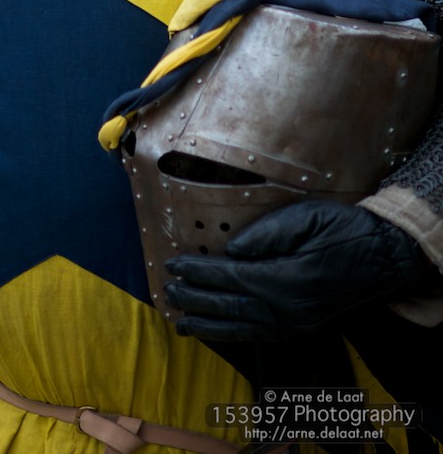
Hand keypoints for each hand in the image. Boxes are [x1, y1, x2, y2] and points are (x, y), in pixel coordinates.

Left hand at [164, 198, 438, 340]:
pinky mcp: (301, 327)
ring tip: (181, 321)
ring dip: (209, 324)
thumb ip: (266, 234)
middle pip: (233, 307)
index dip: (202, 273)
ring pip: (243, 327)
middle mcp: (291, 310)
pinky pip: (260, 334)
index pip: (234, 278)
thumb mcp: (305, 217)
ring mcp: (297, 323)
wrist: (382, 257)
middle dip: (197, 300)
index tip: (175, 265)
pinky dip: (233, 333)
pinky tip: (216, 330)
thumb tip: (231, 250)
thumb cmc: (343, 229)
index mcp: (289, 279)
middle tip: (167, 292)